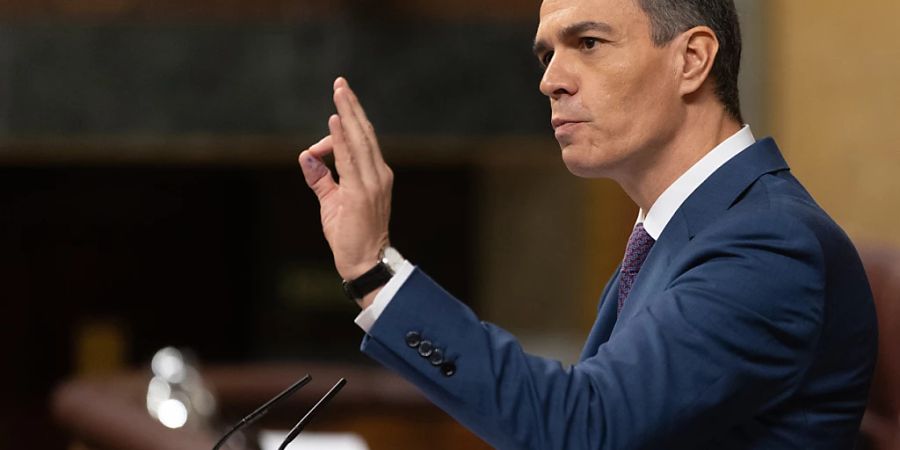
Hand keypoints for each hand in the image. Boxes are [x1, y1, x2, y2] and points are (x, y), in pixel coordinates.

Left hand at [298, 77, 392, 289]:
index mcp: (375, 175)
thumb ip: (320, 178)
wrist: (366, 263)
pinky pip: (350, 160)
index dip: (345, 124)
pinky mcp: (361, 193)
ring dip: (348, 114)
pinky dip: (342, 139)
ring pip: (359, 140)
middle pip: (364, 132)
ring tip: (340, 91)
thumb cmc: (351, 236)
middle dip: (352, 106)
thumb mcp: (332, 202)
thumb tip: (306, 156)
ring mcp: (372, 183)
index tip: (328, 119)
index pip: (361, 141)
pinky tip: (334, 122)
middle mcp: (378, 175)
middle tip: (340, 82)